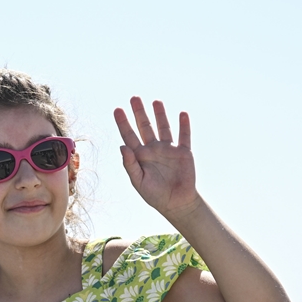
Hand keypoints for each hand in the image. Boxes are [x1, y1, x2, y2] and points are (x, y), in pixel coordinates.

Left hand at [114, 98, 200, 222]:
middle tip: (134, 98)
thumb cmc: (155, 195)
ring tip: (156, 102)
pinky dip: (184, 125)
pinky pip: (184, 136)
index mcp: (140, 156)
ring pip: (163, 127)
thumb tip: (122, 147)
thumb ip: (130, 165)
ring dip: (160, 115)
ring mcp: (169, 149)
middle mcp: (153, 149)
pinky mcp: (184, 153)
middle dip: (139, 112)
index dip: (123, 123)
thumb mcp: (139, 182)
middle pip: (145, 127)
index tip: (117, 109)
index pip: (129, 136)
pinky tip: (182, 114)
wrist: (176, 204)